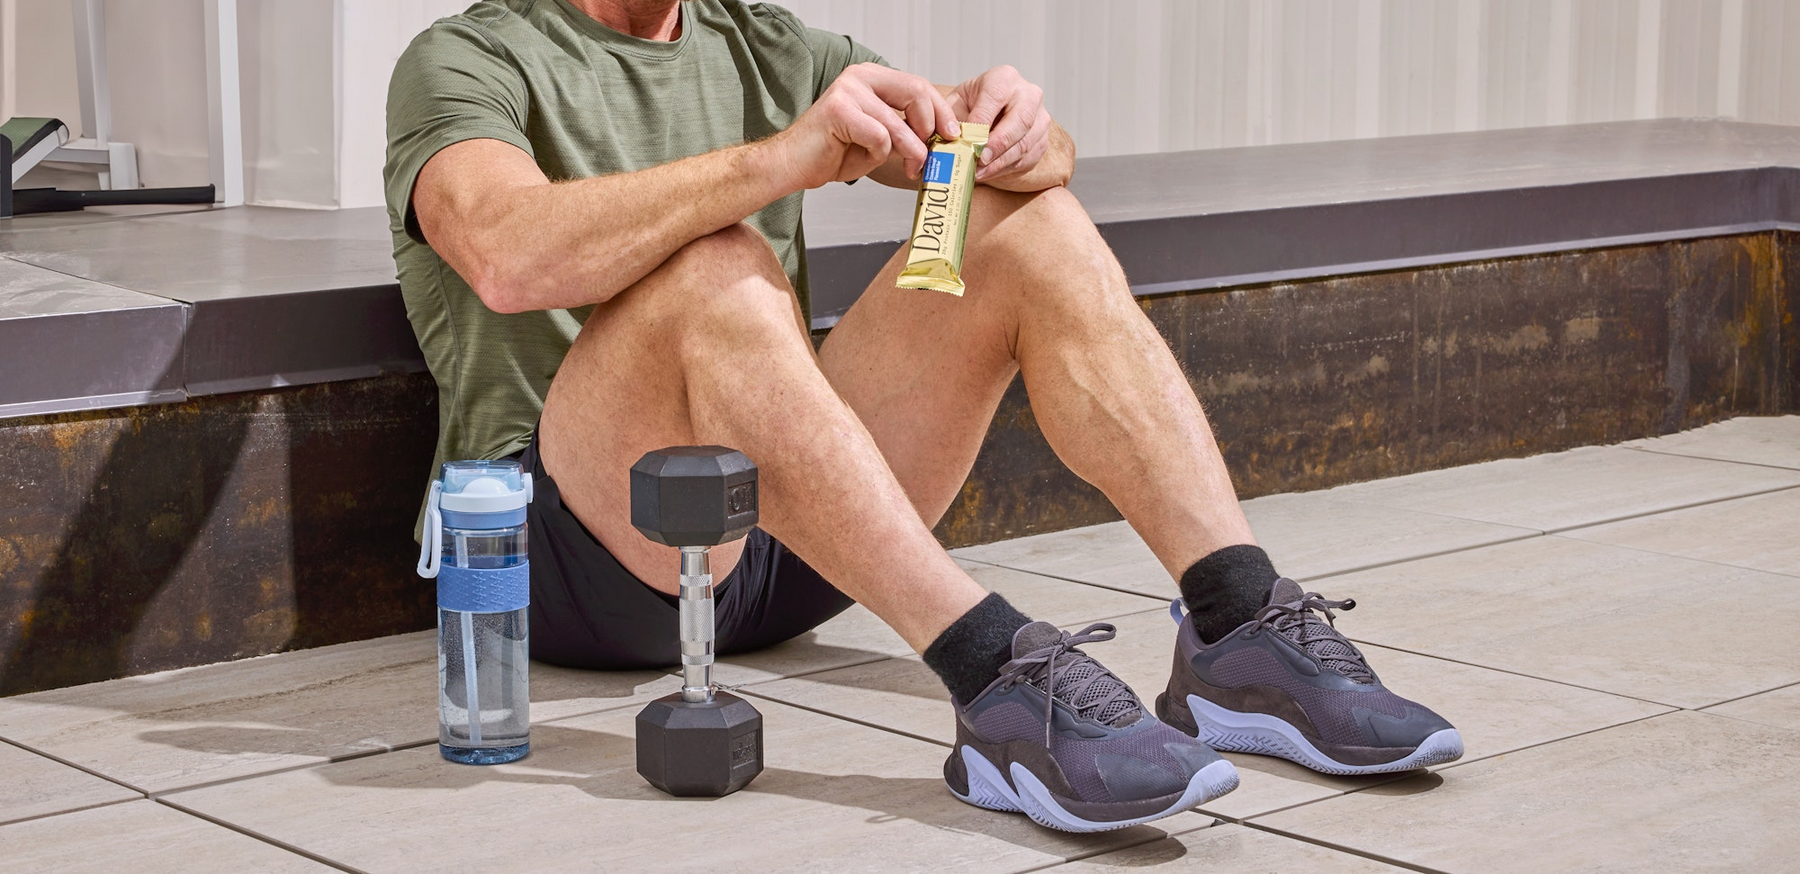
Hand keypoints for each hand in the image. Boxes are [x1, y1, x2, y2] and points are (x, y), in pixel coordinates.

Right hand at [771, 63, 959, 189]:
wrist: (792, 165)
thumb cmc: (832, 153)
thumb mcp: (879, 139)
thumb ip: (904, 132)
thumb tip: (941, 140)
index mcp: (871, 78)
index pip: (918, 86)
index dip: (941, 111)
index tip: (952, 135)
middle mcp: (860, 77)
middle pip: (916, 93)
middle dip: (932, 127)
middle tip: (935, 153)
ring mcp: (848, 90)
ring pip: (899, 123)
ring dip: (912, 152)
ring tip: (913, 168)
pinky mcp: (838, 110)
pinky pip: (879, 137)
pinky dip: (878, 155)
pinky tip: (863, 159)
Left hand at [949, 65, 1050, 183]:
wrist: (991, 113)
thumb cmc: (972, 106)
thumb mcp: (956, 104)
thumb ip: (952, 118)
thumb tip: (951, 138)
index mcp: (1004, 78)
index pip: (995, 98)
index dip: (982, 121)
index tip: (969, 142)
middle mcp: (1028, 94)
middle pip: (1020, 121)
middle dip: (998, 144)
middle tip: (979, 161)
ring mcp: (1040, 118)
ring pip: (1025, 144)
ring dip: (1000, 162)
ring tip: (978, 172)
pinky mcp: (1042, 140)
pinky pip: (1027, 158)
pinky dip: (1006, 169)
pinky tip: (988, 173)